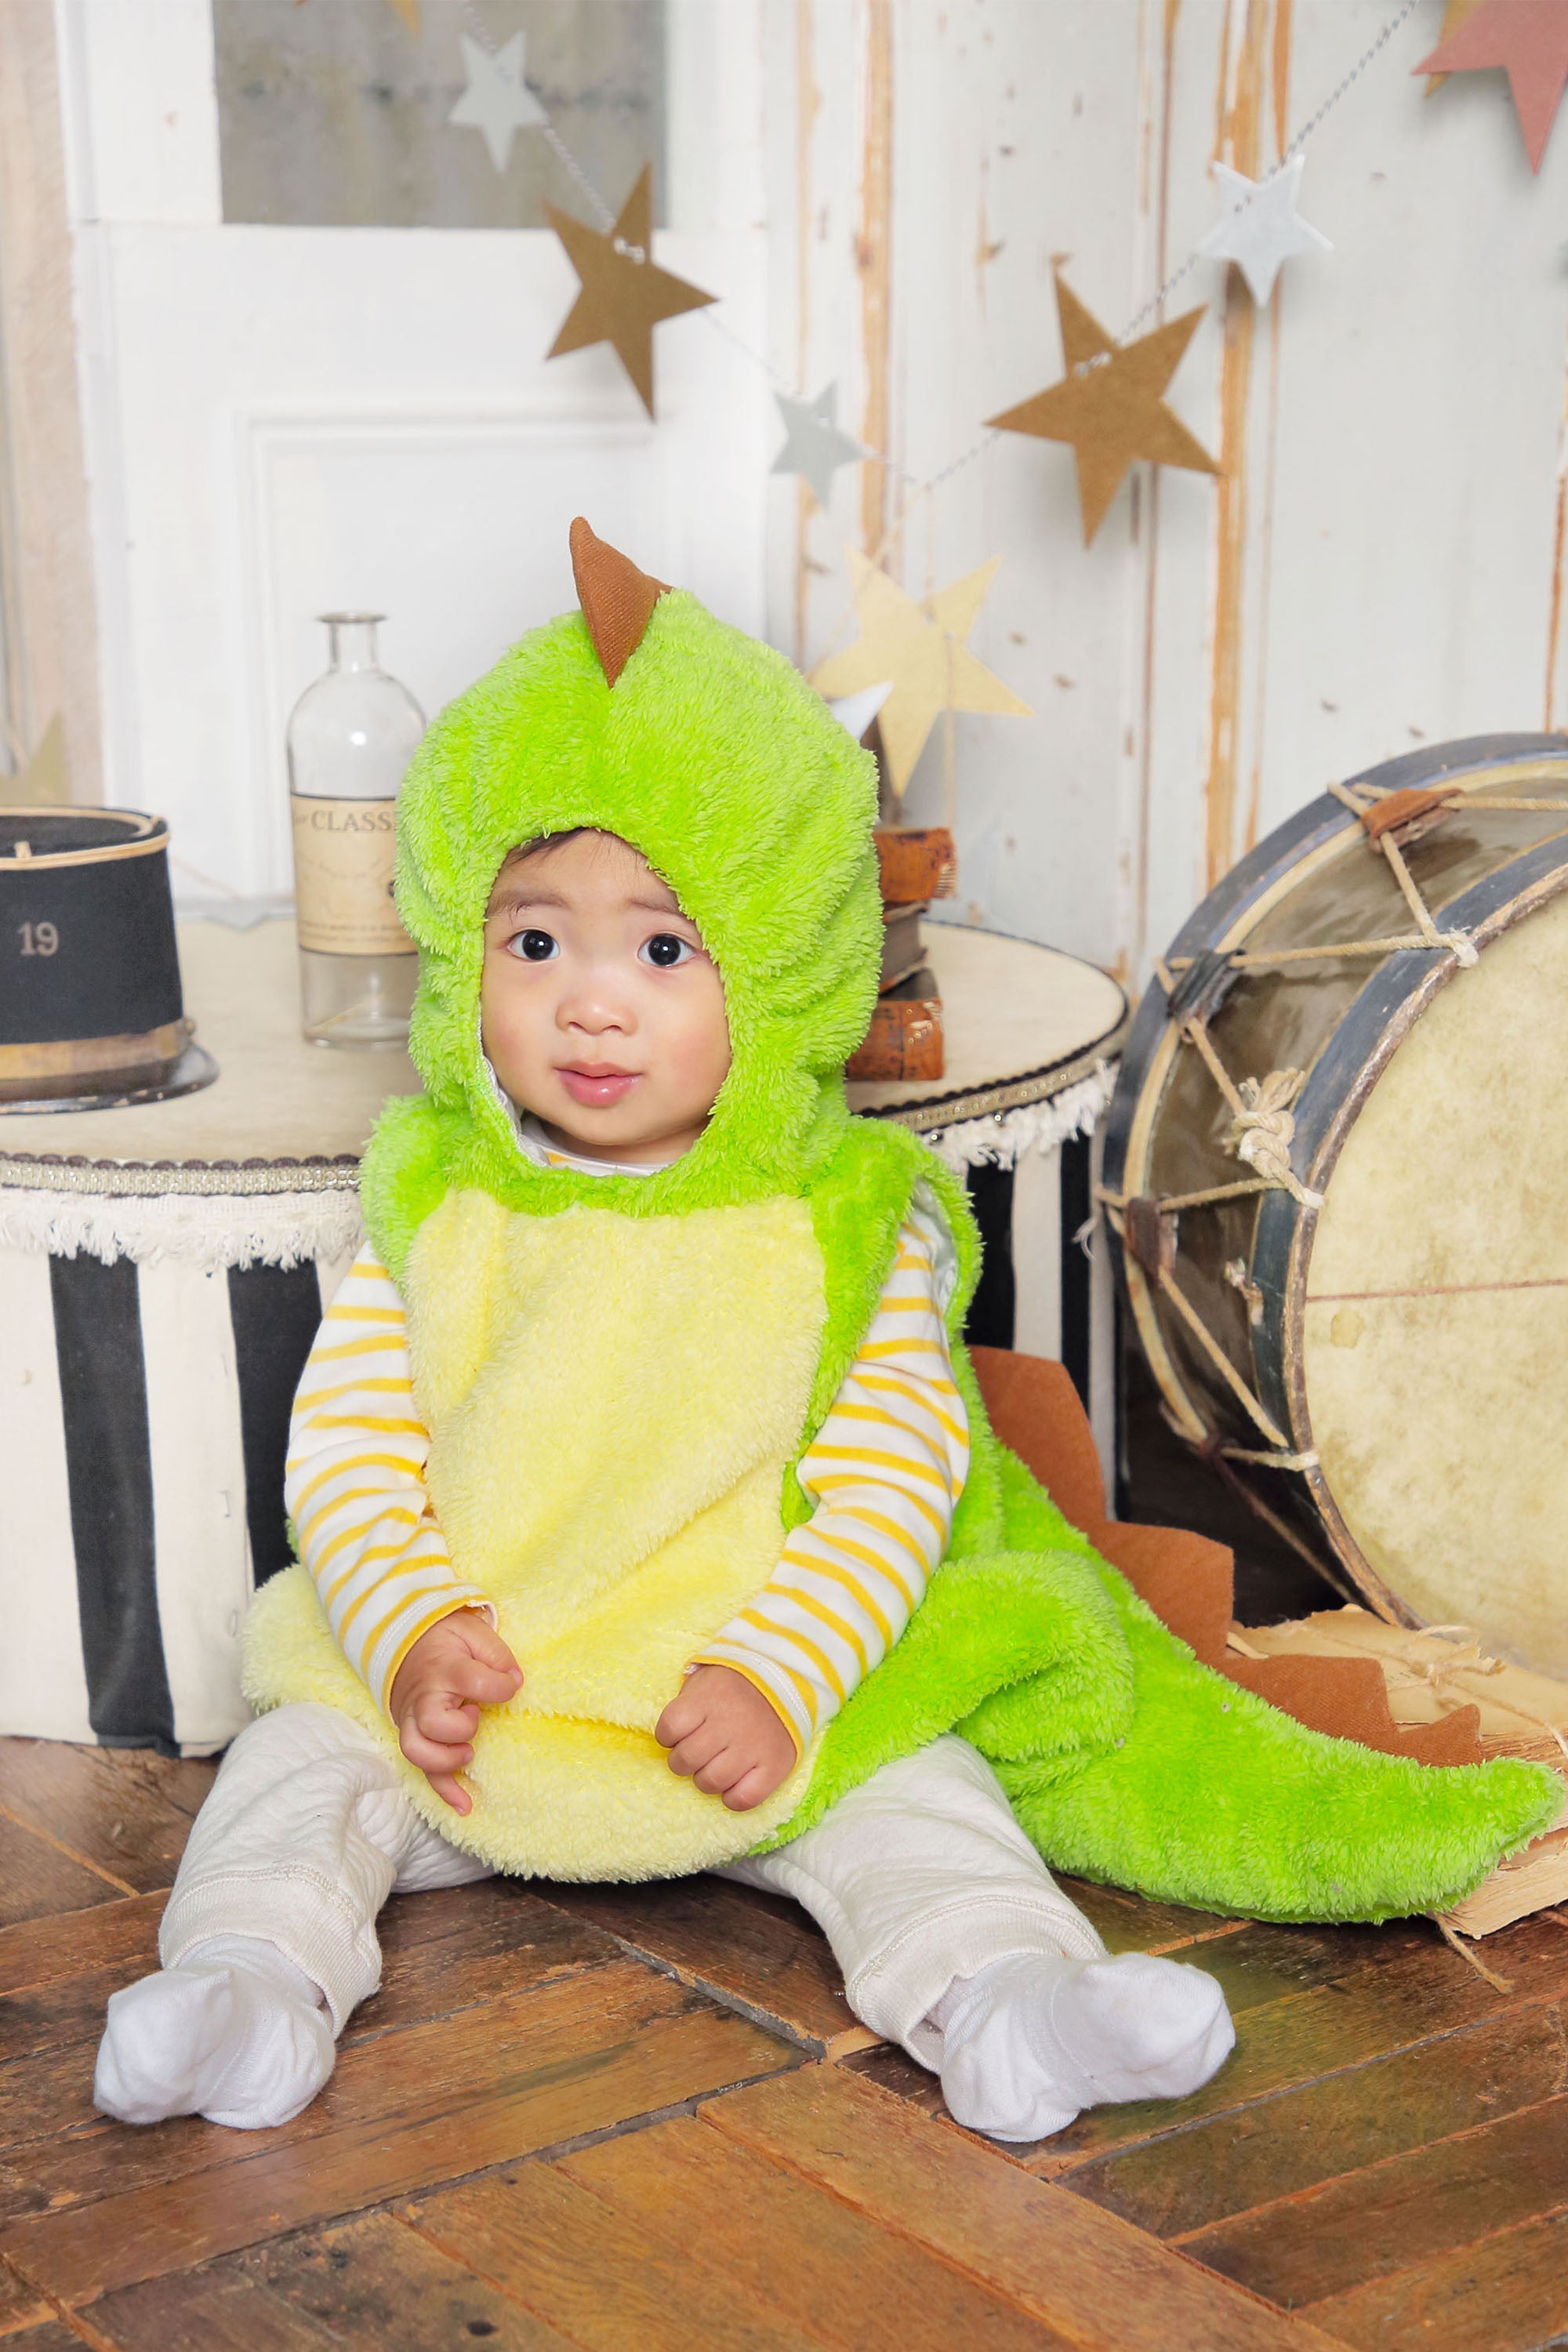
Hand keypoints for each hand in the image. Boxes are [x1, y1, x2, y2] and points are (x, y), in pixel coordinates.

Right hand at [388, 1608, 521, 1813]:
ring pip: (417, 1751)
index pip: (472, 1681)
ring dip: (447, 1761)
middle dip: (461, 1728)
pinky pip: (423, 1770)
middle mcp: (424, 1697)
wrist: (403, 1644)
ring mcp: (413, 1720)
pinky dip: (444, 1790)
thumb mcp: (473, 1632)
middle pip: (432, 1723)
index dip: (499, 1687)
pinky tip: (465, 1805)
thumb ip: (497, 1655)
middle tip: (476, 1716)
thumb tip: (514, 1683)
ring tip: (469, 1754)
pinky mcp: (414, 1737)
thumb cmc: (446, 1641)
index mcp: (443, 1668)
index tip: (510, 1685)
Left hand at [655, 1664, 796, 1811]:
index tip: (677, 1734)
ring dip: (705, 1780)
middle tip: (694, 1754)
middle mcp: (729, 1723)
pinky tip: (733, 1783)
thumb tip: (668, 1735)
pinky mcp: (774, 1766)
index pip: (669, 1729)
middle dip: (682, 1761)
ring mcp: (753, 1747)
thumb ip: (685, 1704)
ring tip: (713, 1767)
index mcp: (708, 1698)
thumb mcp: (705, 1680)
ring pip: (711, 1782)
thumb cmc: (735, 1685)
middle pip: (686, 1759)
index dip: (667, 1736)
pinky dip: (732, 1798)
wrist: (787, 1680)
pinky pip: (744, 1799)